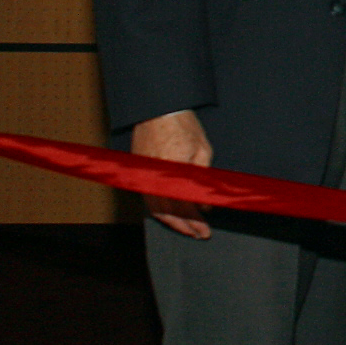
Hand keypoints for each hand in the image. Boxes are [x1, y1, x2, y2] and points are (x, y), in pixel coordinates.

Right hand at [132, 110, 212, 238]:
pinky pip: (148, 200)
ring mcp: (145, 177)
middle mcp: (155, 177)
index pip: (183, 206)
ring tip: (188, 229)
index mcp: (173, 171)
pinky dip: (160, 211)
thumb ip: (203, 179)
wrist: (158, 110)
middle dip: (185, 226)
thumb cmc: (183, 126)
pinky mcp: (140, 174)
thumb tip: (205, 204)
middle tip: (199, 234)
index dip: (195, 221)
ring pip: (156, 209)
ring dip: (172, 222)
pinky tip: (172, 216)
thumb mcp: (203, 149)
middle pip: (168, 212)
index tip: (205, 230)